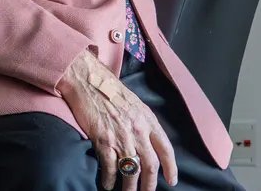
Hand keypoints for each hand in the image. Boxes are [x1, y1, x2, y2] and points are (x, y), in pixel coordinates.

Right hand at [57, 51, 177, 189]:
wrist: (88, 80)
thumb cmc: (110, 90)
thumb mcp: (135, 104)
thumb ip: (143, 123)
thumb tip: (148, 142)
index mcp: (148, 120)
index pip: (165, 148)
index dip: (171, 167)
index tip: (172, 180)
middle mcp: (138, 130)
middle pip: (150, 165)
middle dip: (150, 185)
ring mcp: (121, 136)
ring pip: (131, 170)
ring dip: (130, 187)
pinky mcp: (103, 140)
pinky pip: (110, 167)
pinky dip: (110, 180)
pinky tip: (108, 186)